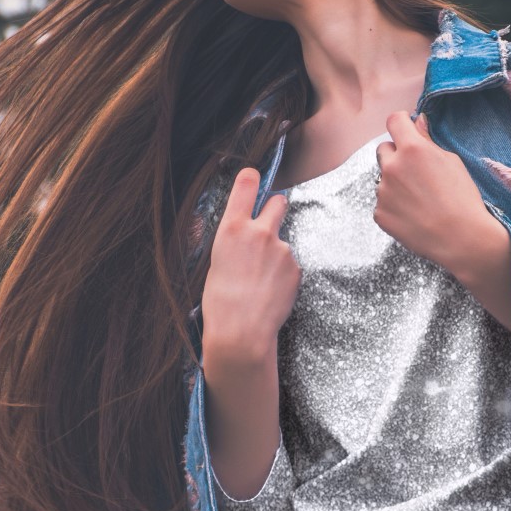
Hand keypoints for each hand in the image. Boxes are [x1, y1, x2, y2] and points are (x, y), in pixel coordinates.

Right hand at [201, 170, 301, 362]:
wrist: (241, 333)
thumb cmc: (220, 302)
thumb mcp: (214, 262)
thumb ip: (231, 240)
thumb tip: (237, 233)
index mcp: (231, 228)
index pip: (246, 184)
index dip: (252, 178)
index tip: (254, 177)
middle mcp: (259, 232)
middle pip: (278, 201)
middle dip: (276, 208)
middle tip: (267, 225)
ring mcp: (282, 249)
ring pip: (282, 242)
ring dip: (275, 255)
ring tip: (260, 282)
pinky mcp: (296, 267)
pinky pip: (290, 265)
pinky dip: (283, 276)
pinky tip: (270, 293)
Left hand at [374, 111, 510, 331]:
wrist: (461, 238)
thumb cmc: (462, 198)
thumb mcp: (452, 162)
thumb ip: (428, 140)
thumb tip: (416, 121)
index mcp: (412, 149)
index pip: (394, 121)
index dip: (401, 123)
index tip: (406, 129)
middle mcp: (392, 167)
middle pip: (384, 149)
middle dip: (396, 155)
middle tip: (417, 172)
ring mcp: (383, 192)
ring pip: (384, 179)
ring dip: (396, 183)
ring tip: (420, 199)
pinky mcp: (380, 214)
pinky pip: (384, 202)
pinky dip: (395, 206)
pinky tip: (414, 214)